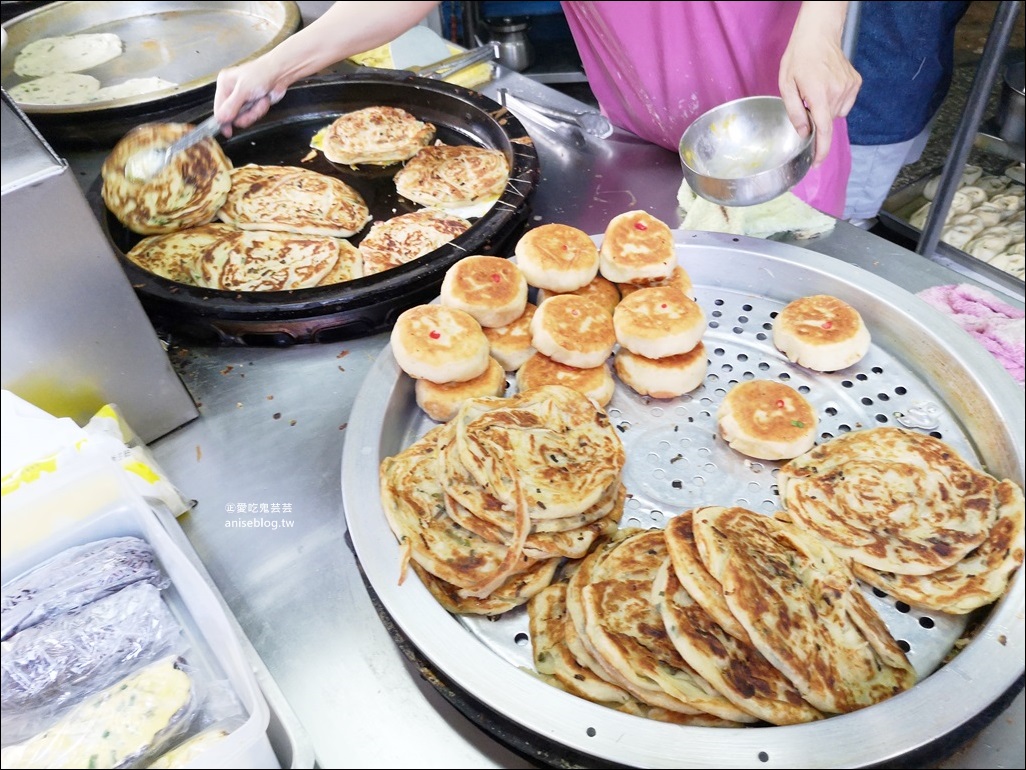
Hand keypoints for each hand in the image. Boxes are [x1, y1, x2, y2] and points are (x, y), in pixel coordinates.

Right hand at [213, 57, 287, 137]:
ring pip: (243, 117)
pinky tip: (263, 101)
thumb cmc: (261, 74)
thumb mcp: (244, 90)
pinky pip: (252, 116)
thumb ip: (231, 106)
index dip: (223, 121)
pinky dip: (259, 111)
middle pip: (231, 115)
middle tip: (252, 106)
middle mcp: (231, 92)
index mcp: (224, 84)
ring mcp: (242, 99)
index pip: (218, 108)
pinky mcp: (251, 104)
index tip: (227, 131)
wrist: (279, 74)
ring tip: (260, 100)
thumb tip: (221, 119)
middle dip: (245, 114)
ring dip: (254, 112)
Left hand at [778, 1, 861, 165]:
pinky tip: (828, 87)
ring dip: (826, 110)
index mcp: (819, 94)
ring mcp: (850, 87)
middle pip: (828, 121)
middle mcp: (838, 92)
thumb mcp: (786, 85)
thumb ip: (794, 112)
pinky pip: (845, 104)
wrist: (819, 35)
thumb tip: (804, 133)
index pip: (824, 129)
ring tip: (817, 90)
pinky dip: (836, 102)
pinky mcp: (856, 83)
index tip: (817, 163)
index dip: (821, 150)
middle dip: (817, 120)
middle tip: (806, 103)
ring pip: (837, 114)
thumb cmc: (799, 58)